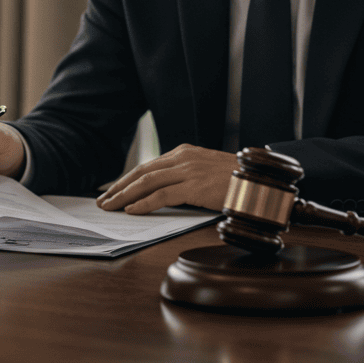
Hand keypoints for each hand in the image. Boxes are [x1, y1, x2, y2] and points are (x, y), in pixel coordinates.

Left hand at [95, 144, 235, 213]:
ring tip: (110, 206)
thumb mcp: (206, 171)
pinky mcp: (194, 186)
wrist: (260, 181)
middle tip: (103, 200)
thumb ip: (186, 175)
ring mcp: (188, 171)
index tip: (112, 189)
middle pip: (142, 172)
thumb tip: (162, 191)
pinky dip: (144, 203)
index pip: (148, 166)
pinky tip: (132, 210)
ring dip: (124, 195)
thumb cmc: (236, 180)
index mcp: (184, 152)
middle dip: (119, 186)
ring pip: (147, 182)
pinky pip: (162, 195)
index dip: (127, 178)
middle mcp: (183, 158)